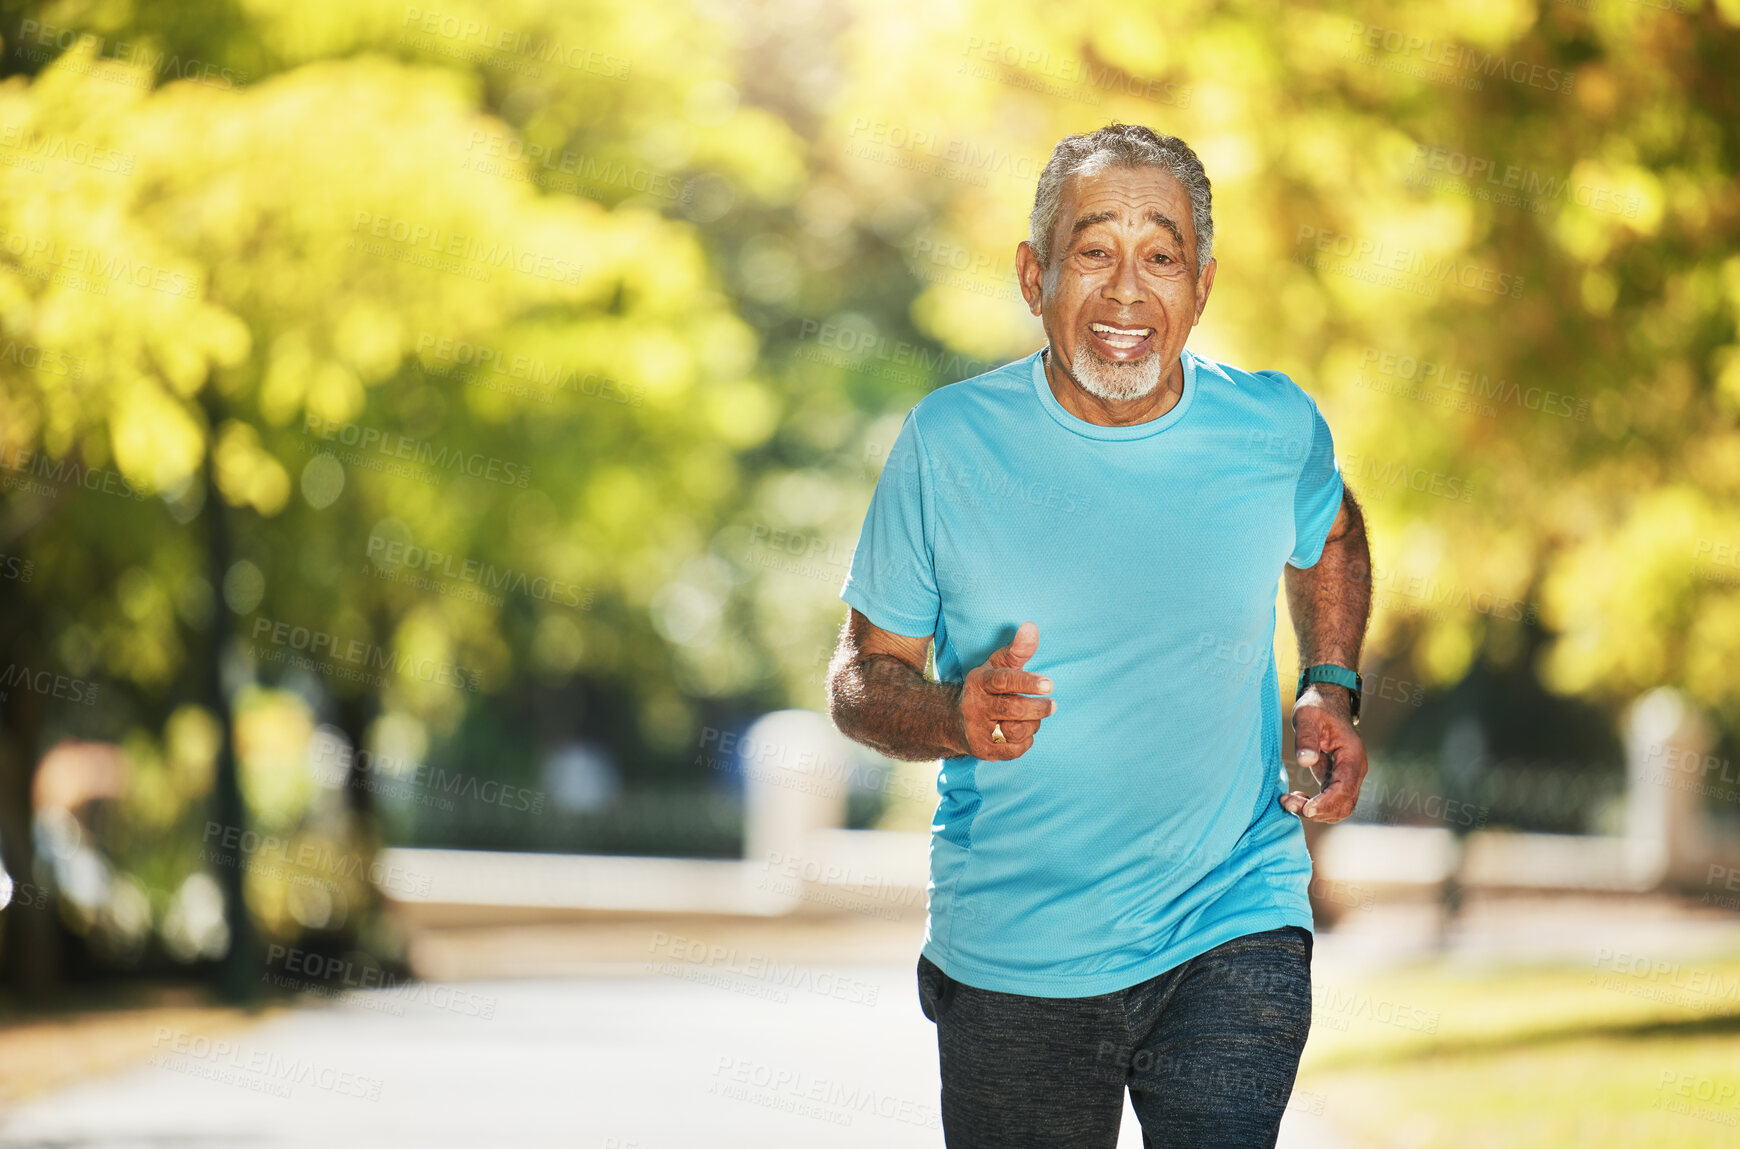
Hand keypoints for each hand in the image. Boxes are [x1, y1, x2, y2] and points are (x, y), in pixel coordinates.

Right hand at [958, 621, 1055, 760]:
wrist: (954, 721)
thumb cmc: (987, 688)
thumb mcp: (998, 665)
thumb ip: (1018, 649)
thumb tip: (1031, 626)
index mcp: (979, 681)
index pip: (1004, 680)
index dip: (1027, 682)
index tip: (1049, 684)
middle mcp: (974, 705)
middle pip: (1013, 708)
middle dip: (1038, 708)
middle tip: (1053, 705)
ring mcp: (977, 730)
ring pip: (1016, 730)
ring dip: (1032, 724)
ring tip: (1033, 717)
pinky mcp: (983, 750)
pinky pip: (1015, 749)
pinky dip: (1025, 740)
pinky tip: (1022, 732)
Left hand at [1281, 685, 1366, 821]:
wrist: (1326, 703)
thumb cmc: (1317, 707)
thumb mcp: (1307, 716)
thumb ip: (1306, 737)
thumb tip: (1305, 761)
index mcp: (1352, 755)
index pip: (1345, 788)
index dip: (1327, 803)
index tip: (1306, 809)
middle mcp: (1354, 770)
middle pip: (1344, 804)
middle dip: (1318, 811)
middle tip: (1288, 803)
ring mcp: (1348, 777)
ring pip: (1338, 808)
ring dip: (1315, 812)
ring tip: (1288, 802)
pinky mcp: (1337, 779)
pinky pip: (1330, 802)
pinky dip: (1314, 806)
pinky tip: (1296, 798)